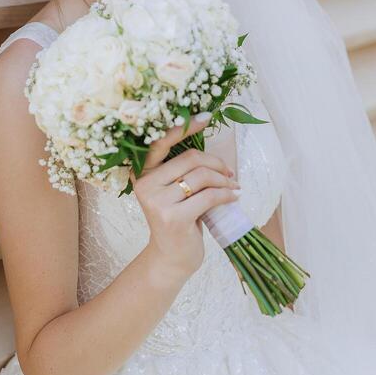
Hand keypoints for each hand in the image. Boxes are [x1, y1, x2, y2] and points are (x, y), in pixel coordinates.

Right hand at [129, 112, 241, 281]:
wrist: (170, 258)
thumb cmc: (176, 217)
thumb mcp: (172, 189)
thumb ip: (181, 167)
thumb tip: (210, 142)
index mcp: (141, 172)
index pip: (161, 141)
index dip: (185, 126)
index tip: (206, 117)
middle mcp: (144, 184)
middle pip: (190, 158)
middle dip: (216, 163)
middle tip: (230, 171)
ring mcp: (158, 202)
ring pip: (201, 177)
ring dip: (224, 179)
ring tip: (233, 185)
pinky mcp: (174, 218)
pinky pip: (209, 197)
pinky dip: (226, 194)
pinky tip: (234, 197)